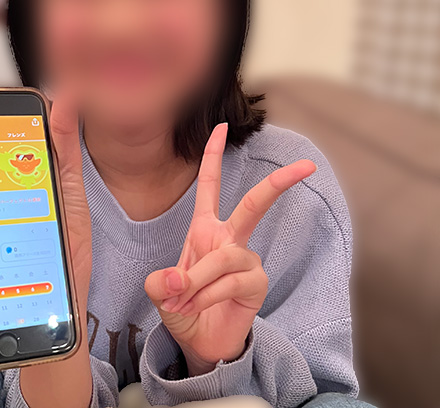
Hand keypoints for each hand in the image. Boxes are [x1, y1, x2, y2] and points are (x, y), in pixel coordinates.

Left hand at [145, 123, 315, 375]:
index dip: (213, 155)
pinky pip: (231, 281)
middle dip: (278, 183)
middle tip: (308, 165)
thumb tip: (174, 280)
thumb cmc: (184, 308)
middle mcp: (229, 238)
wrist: (201, 342)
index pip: (210, 185)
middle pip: (254, 205)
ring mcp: (246, 260)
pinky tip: (199, 307)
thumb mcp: (162, 293)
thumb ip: (161, 284)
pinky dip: (208, 295)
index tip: (221, 126)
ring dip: (198, 280)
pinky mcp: (257, 284)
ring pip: (224, 256)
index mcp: (205, 228)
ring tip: (183, 301)